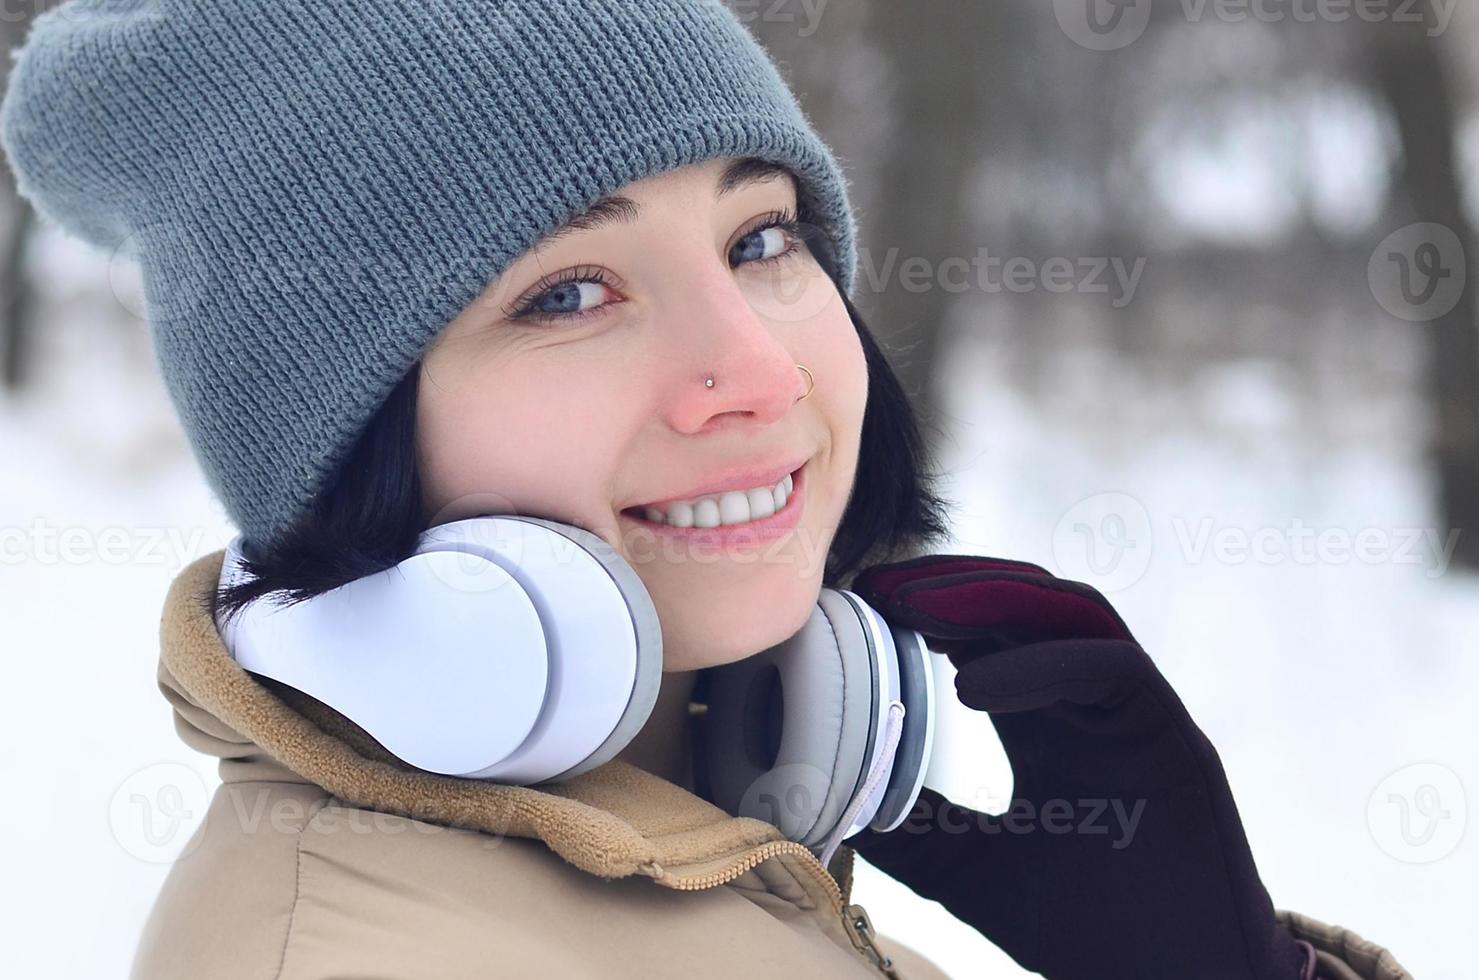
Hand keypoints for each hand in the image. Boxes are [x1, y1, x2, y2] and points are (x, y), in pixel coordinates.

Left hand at [846, 555, 1308, 979]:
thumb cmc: (1088, 926)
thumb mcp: (971, 870)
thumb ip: (912, 833)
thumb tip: (831, 808)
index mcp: (1047, 721)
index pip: (989, 632)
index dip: (928, 604)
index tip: (862, 599)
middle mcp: (1093, 701)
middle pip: (1026, 601)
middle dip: (950, 583)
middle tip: (878, 585)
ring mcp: (1138, 711)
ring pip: (1071, 611)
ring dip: (990, 598)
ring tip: (914, 607)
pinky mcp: (1175, 736)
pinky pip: (1111, 668)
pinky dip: (1041, 663)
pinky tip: (971, 686)